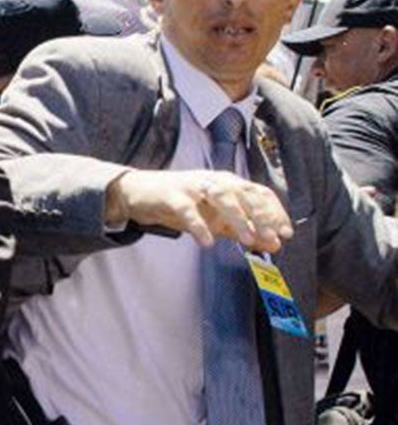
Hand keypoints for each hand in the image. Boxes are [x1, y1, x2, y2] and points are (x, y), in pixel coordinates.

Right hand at [106, 168, 289, 252]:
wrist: (139, 193)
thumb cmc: (181, 204)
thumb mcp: (216, 219)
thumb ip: (243, 229)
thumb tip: (274, 243)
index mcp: (228, 183)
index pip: (260, 193)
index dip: (276, 212)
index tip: (286, 233)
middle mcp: (214, 180)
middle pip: (245, 193)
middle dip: (262, 216)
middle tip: (272, 238)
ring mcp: (193, 186)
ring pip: (221, 196)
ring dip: (237, 217)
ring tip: (247, 240)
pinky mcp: (171, 195)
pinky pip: (187, 209)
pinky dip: (198, 225)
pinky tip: (206, 242)